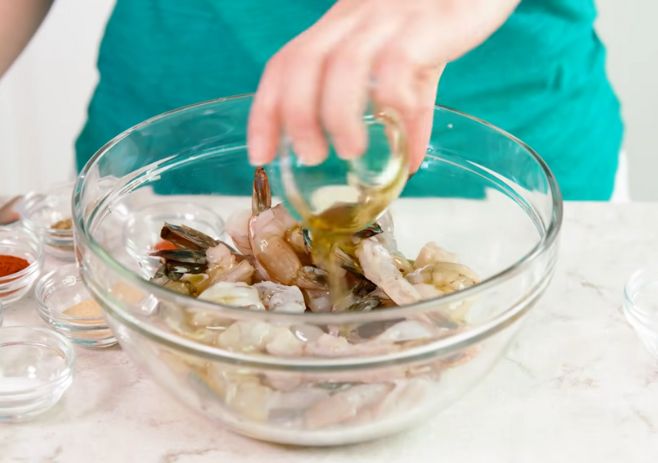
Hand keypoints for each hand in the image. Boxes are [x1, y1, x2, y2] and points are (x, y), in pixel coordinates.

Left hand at [248, 0, 518, 170]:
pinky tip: (400, 131)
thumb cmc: (442, 15)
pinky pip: (397, 65)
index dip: (265, 111)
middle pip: (302, 62)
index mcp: (341, 26)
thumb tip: (406, 163)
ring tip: (349, 153)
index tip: (259, 154)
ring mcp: (389, 18)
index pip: (285, 63)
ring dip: (338, 116)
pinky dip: (392, 104)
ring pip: (343, 65)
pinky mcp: (428, 23)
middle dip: (294, 117)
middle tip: (309, 157)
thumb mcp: (416, 63)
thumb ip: (407, 110)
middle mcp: (356, 18)